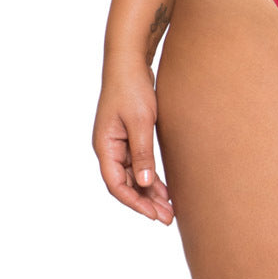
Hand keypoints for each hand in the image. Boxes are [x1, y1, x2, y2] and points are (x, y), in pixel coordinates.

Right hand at [93, 60, 173, 224]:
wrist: (131, 61)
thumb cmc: (132, 87)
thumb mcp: (141, 121)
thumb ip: (142, 153)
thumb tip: (144, 184)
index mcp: (105, 146)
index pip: (116, 184)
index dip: (135, 202)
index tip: (154, 215)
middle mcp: (109, 148)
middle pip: (126, 183)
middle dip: (146, 202)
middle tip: (168, 218)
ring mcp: (119, 142)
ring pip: (134, 175)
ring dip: (150, 191)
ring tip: (170, 208)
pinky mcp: (130, 136)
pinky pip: (140, 163)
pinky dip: (152, 175)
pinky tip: (166, 187)